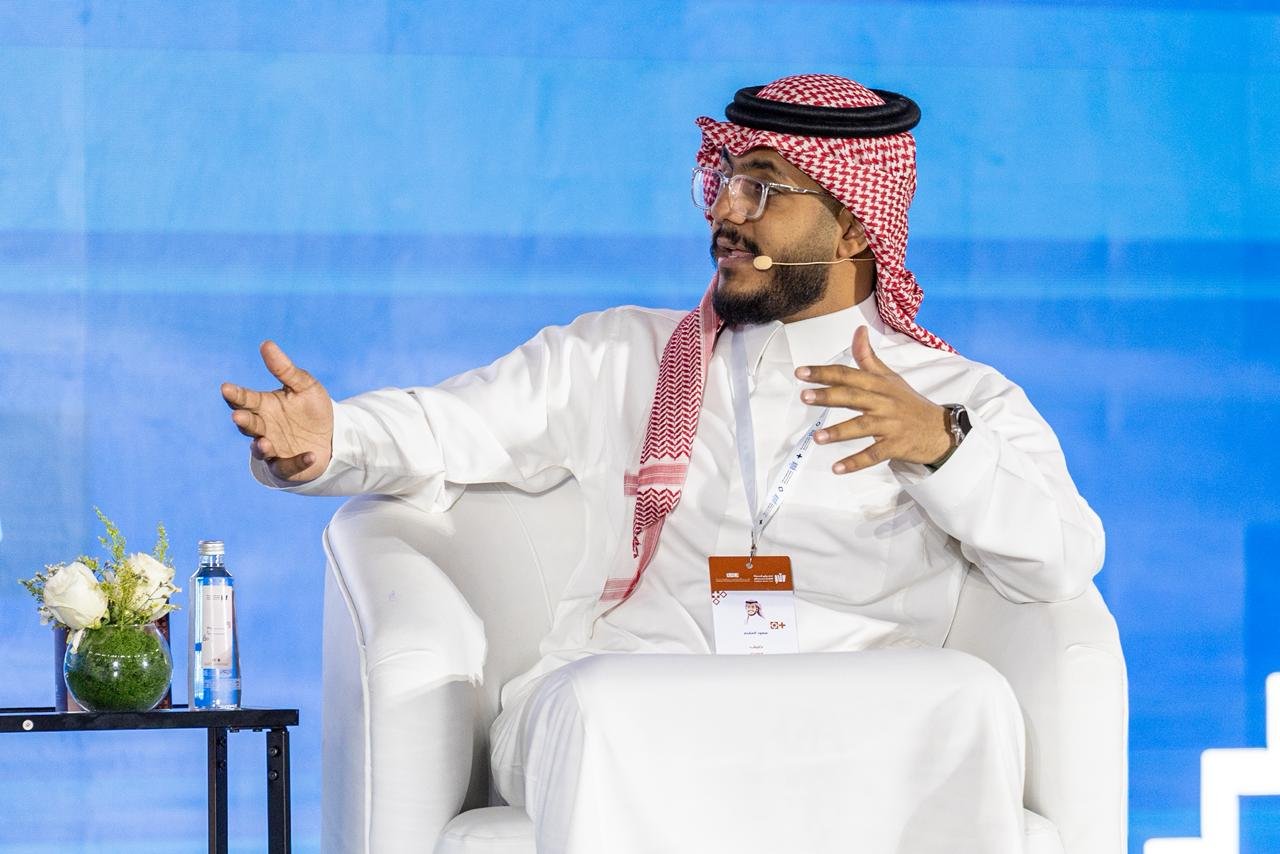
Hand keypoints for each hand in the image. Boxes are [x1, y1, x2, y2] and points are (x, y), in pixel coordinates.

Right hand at [221, 341, 333, 481]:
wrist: (333, 435)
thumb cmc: (312, 409)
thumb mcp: (304, 385)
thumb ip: (285, 369)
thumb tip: (266, 344)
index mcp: (264, 405)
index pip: (244, 399)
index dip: (235, 394)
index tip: (226, 387)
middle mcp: (264, 427)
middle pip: (248, 424)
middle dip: (243, 420)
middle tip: (238, 416)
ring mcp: (273, 448)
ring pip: (260, 449)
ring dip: (261, 447)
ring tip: (264, 442)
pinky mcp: (287, 466)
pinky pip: (288, 466)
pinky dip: (297, 462)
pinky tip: (310, 455)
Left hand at [796, 326, 950, 473]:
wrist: (940, 429)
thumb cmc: (909, 402)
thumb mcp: (890, 378)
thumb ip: (868, 357)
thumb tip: (858, 330)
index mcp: (879, 385)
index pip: (849, 375)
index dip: (825, 373)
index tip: (801, 372)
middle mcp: (884, 402)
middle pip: (853, 397)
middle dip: (828, 396)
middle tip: (805, 396)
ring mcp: (890, 425)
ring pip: (862, 427)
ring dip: (839, 432)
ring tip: (817, 437)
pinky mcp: (896, 446)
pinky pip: (874, 454)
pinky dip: (856, 462)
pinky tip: (837, 468)